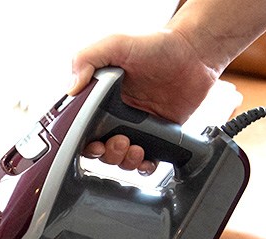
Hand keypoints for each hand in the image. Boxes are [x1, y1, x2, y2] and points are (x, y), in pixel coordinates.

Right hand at [70, 29, 220, 174]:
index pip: (80, 127)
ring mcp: (137, 126)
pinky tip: (145, 158)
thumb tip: (71, 89)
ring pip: (120, 158)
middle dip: (105, 153)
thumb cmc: (157, 45)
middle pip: (99, 148)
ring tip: (133, 147)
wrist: (195, 53)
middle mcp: (115, 114)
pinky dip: (143, 166)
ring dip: (123, 160)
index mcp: (100, 98)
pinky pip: (146, 160)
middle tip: (119, 141)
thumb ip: (87, 59)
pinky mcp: (158, 134)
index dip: (81, 141)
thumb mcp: (115, 44)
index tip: (92, 142)